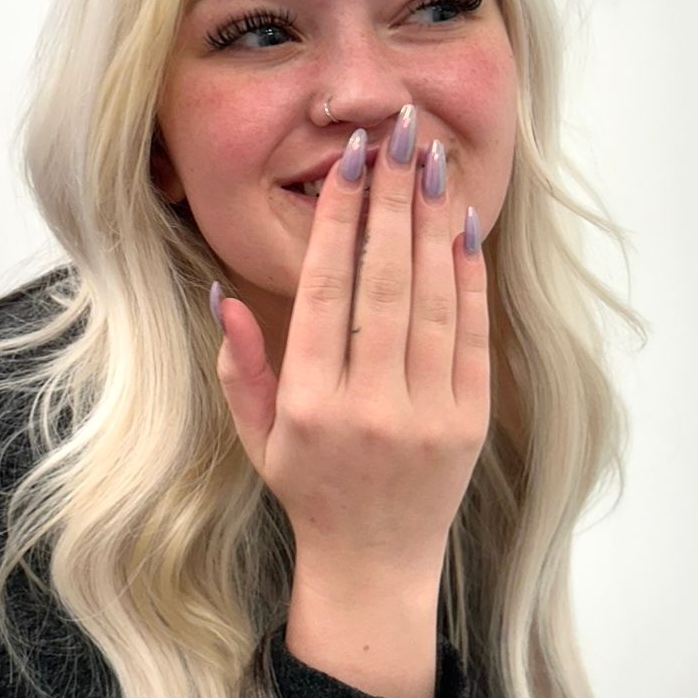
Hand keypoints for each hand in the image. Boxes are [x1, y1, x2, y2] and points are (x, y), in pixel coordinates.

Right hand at [212, 109, 490, 589]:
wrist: (374, 564)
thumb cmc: (308, 488)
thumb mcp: (256, 434)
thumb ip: (239, 366)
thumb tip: (224, 295)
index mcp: (311, 404)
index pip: (326, 290)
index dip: (338, 219)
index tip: (350, 160)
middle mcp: (371, 406)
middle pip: (385, 281)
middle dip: (393, 198)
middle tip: (400, 133)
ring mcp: (427, 415)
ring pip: (434, 300)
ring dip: (434, 222)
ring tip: (432, 160)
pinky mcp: (470, 422)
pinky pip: (473, 336)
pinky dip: (470, 277)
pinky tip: (462, 225)